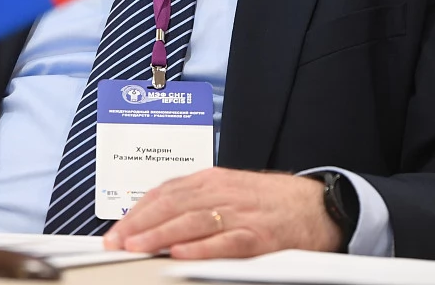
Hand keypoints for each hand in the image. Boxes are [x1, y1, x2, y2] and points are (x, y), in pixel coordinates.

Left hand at [103, 168, 340, 258]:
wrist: (318, 205)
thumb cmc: (269, 201)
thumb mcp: (228, 191)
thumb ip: (195, 202)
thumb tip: (155, 219)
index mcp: (211, 180)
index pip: (164, 192)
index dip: (137, 212)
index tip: (116, 230)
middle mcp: (222, 192)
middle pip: (172, 205)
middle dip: (140, 225)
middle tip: (116, 242)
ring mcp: (240, 213)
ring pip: (192, 221)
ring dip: (160, 235)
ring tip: (137, 247)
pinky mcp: (259, 235)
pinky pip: (226, 241)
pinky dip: (202, 248)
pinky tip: (181, 255)